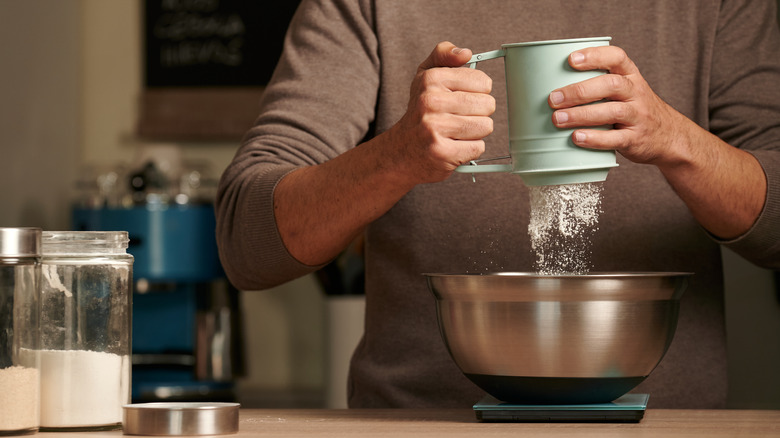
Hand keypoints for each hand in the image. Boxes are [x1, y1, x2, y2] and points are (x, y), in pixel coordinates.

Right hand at [387, 41, 495, 183]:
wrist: (400, 151)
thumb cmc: (420, 111)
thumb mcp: (425, 76)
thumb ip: (443, 55)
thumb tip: (465, 53)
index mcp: (431, 79)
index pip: (483, 82)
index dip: (477, 92)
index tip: (460, 98)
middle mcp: (431, 102)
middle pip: (488, 105)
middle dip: (478, 113)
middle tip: (458, 117)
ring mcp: (435, 129)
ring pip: (485, 126)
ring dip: (475, 132)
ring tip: (456, 132)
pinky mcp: (442, 153)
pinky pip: (478, 147)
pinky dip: (469, 149)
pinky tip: (453, 146)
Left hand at [548, 45, 765, 238]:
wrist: (669, 136)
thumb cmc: (634, 110)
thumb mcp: (624, 91)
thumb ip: (598, 84)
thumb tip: (552, 87)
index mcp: (631, 76)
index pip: (616, 57)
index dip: (595, 56)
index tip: (571, 60)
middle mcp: (636, 93)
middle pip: (610, 85)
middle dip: (579, 91)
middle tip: (554, 98)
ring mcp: (638, 116)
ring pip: (612, 112)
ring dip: (581, 115)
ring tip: (558, 119)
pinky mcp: (636, 139)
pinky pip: (615, 138)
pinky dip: (594, 138)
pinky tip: (576, 137)